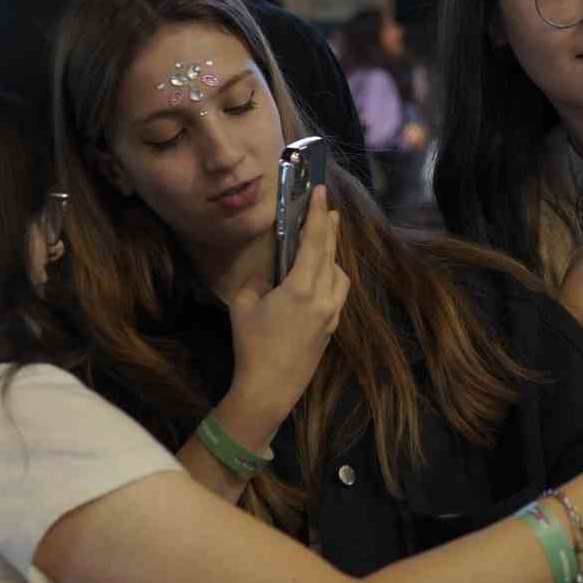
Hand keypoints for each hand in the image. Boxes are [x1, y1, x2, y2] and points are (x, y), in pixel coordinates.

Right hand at [220, 186, 349, 444]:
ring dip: (332, 256)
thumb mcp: (244, 307)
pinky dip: (332, 278)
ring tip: (322, 245)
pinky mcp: (331, 329)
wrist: (269, 389)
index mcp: (301, 288)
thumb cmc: (251, 346)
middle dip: (329, 228)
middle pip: (330, 254)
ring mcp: (331, 314)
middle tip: (328, 208)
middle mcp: (323, 297)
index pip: (314, 241)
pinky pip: (337, 294)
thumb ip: (257, 283)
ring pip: (339, 275)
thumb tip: (268, 277)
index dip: (317, 214)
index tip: (321, 192)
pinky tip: (321, 279)